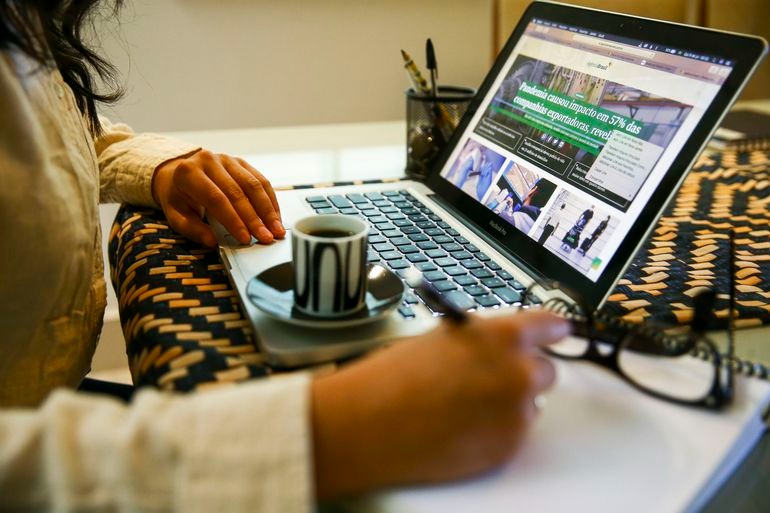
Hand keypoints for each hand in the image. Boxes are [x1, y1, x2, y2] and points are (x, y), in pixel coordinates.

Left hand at [152, 150, 284, 246]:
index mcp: (189, 173)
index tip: (245, 238)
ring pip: (253, 185)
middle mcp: (209, 161)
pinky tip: (276, 217)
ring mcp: (227, 159)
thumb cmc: (178, 198)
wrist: (178, 175)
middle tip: (266, 238)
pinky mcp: (241, 162)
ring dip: (268, 210)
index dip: (233, 220)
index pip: (216, 198)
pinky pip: (260, 180)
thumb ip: (192, 229)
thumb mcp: (176, 215)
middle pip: (238, 192)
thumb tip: (213, 242)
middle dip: (254, 219)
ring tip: (277, 230)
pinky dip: (270, 201)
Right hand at [311, 310, 568, 498]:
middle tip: (490, 379)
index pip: (552, 325)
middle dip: (523, 372)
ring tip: (464, 407)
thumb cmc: (396, 375)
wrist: (372, 423)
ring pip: (530, 405)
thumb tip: (500, 347)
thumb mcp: (445, 336)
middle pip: (547, 370)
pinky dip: (496, 430)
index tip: (557, 332)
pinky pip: (514, 433)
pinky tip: (461, 426)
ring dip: (509, 403)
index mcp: (503, 336)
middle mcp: (520, 374)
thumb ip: (484, 339)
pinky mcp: (507, 448)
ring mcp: (517, 414)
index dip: (552, 329)